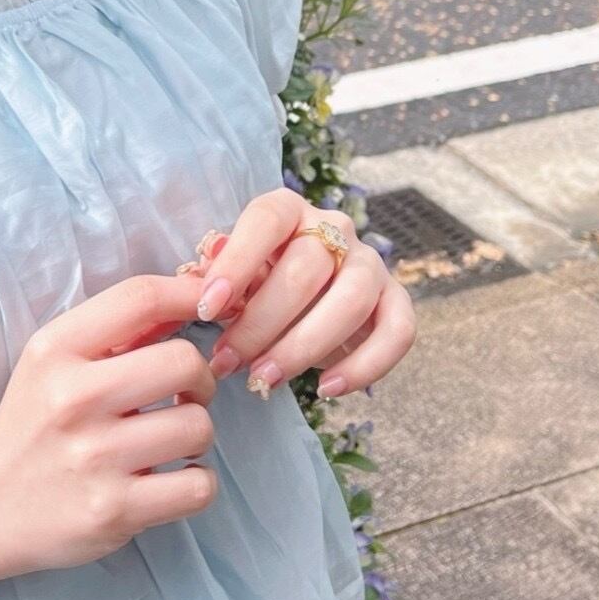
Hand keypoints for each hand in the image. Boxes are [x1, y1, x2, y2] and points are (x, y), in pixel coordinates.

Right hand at [0, 270, 221, 585]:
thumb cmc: (31, 427)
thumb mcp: (52, 363)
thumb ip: (116, 332)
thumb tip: (191, 295)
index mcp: (55, 350)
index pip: (139, 298)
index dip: (188, 293)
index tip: (210, 304)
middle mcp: (73, 398)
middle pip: (185, 362)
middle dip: (200, 378)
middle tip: (183, 395)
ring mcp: (95, 458)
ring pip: (198, 427)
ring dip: (196, 435)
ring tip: (169, 442)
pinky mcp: (113, 512)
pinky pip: (197, 487)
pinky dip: (197, 482)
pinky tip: (173, 479)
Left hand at [180, 190, 414, 403]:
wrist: (309, 305)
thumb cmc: (260, 286)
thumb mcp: (235, 279)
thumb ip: (216, 277)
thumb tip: (201, 280)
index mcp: (288, 211)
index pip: (267, 219)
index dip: (237, 262)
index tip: (206, 308)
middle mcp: (335, 228)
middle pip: (306, 268)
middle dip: (261, 322)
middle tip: (229, 361)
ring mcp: (370, 263)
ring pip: (351, 299)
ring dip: (304, 346)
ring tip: (266, 379)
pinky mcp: (396, 301)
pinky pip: (397, 331)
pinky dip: (365, 365)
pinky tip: (326, 389)